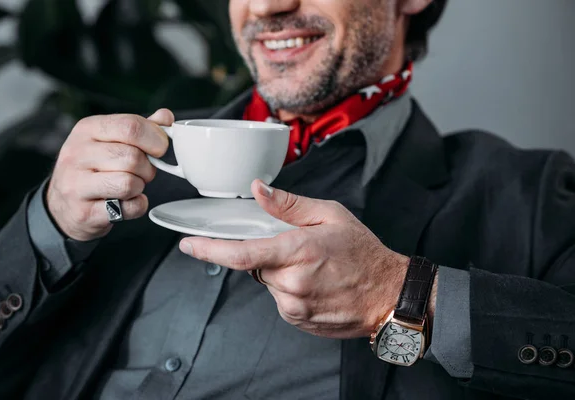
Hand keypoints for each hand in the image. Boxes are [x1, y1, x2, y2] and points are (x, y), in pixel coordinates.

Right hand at [46, 109, 172, 240]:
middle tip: (143, 172)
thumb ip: (139, 129)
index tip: (159, 149)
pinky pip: (128, 208)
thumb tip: (165, 117)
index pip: (131, 126)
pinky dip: (136, 206)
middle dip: (147, 168)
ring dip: (140, 187)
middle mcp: (77, 154)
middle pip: (133, 157)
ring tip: (131, 186)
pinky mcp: (84, 213)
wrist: (63, 206)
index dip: (155, 139)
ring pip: (129, 183)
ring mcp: (76, 185)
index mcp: (87, 129)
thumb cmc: (93, 168)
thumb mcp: (110, 140)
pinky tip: (126, 202)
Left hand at [179, 180, 411, 338]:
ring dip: (280, 271)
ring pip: (268, 282)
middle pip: (255, 265)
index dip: (209, 249)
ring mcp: (293, 305)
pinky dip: (289, 287)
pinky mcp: (297, 319)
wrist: (388, 294)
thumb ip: (289, 205)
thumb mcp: (330, 215)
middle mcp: (292, 282)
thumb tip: (259, 190)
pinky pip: (279, 298)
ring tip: (314, 268)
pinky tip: (315, 283)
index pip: (241, 253)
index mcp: (297, 251)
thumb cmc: (364, 253)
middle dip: (267, 254)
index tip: (188, 244)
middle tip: (297, 248)